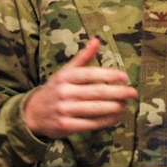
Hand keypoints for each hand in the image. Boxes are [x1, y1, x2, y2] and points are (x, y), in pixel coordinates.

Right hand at [23, 38, 137, 138]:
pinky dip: (106, 120)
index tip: (124, 77)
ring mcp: (64, 110)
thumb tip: (97, 40)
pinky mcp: (66, 126)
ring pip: (95, 109)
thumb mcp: (65, 72)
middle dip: (117, 93)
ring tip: (126, 104)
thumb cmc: (55, 89)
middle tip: (133, 92)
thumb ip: (83, 57)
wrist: (33, 113)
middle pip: (95, 92)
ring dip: (114, 107)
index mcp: (65, 77)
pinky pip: (91, 124)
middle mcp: (64, 92)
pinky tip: (116, 116)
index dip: (108, 75)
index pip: (89, 74)